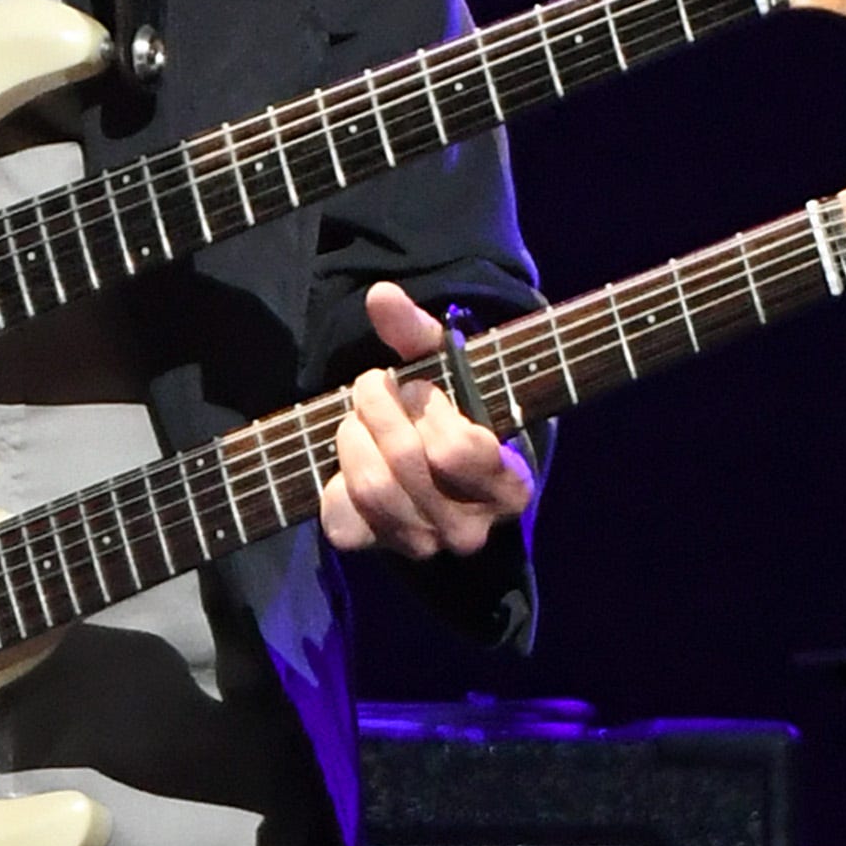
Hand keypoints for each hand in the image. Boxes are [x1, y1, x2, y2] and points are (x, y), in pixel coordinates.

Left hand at [319, 282, 533, 560]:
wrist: (437, 475)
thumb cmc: (455, 413)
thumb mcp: (450, 371)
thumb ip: (420, 333)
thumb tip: (380, 295)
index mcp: (510, 487)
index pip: (457, 451)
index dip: (427, 406)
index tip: (419, 385)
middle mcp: (471, 529)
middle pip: (408, 462)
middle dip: (378, 407)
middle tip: (373, 385)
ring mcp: (426, 546)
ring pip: (373, 489)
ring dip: (354, 437)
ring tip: (358, 417)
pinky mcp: (380, 550)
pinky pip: (343, 522)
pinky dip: (335, 483)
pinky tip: (351, 457)